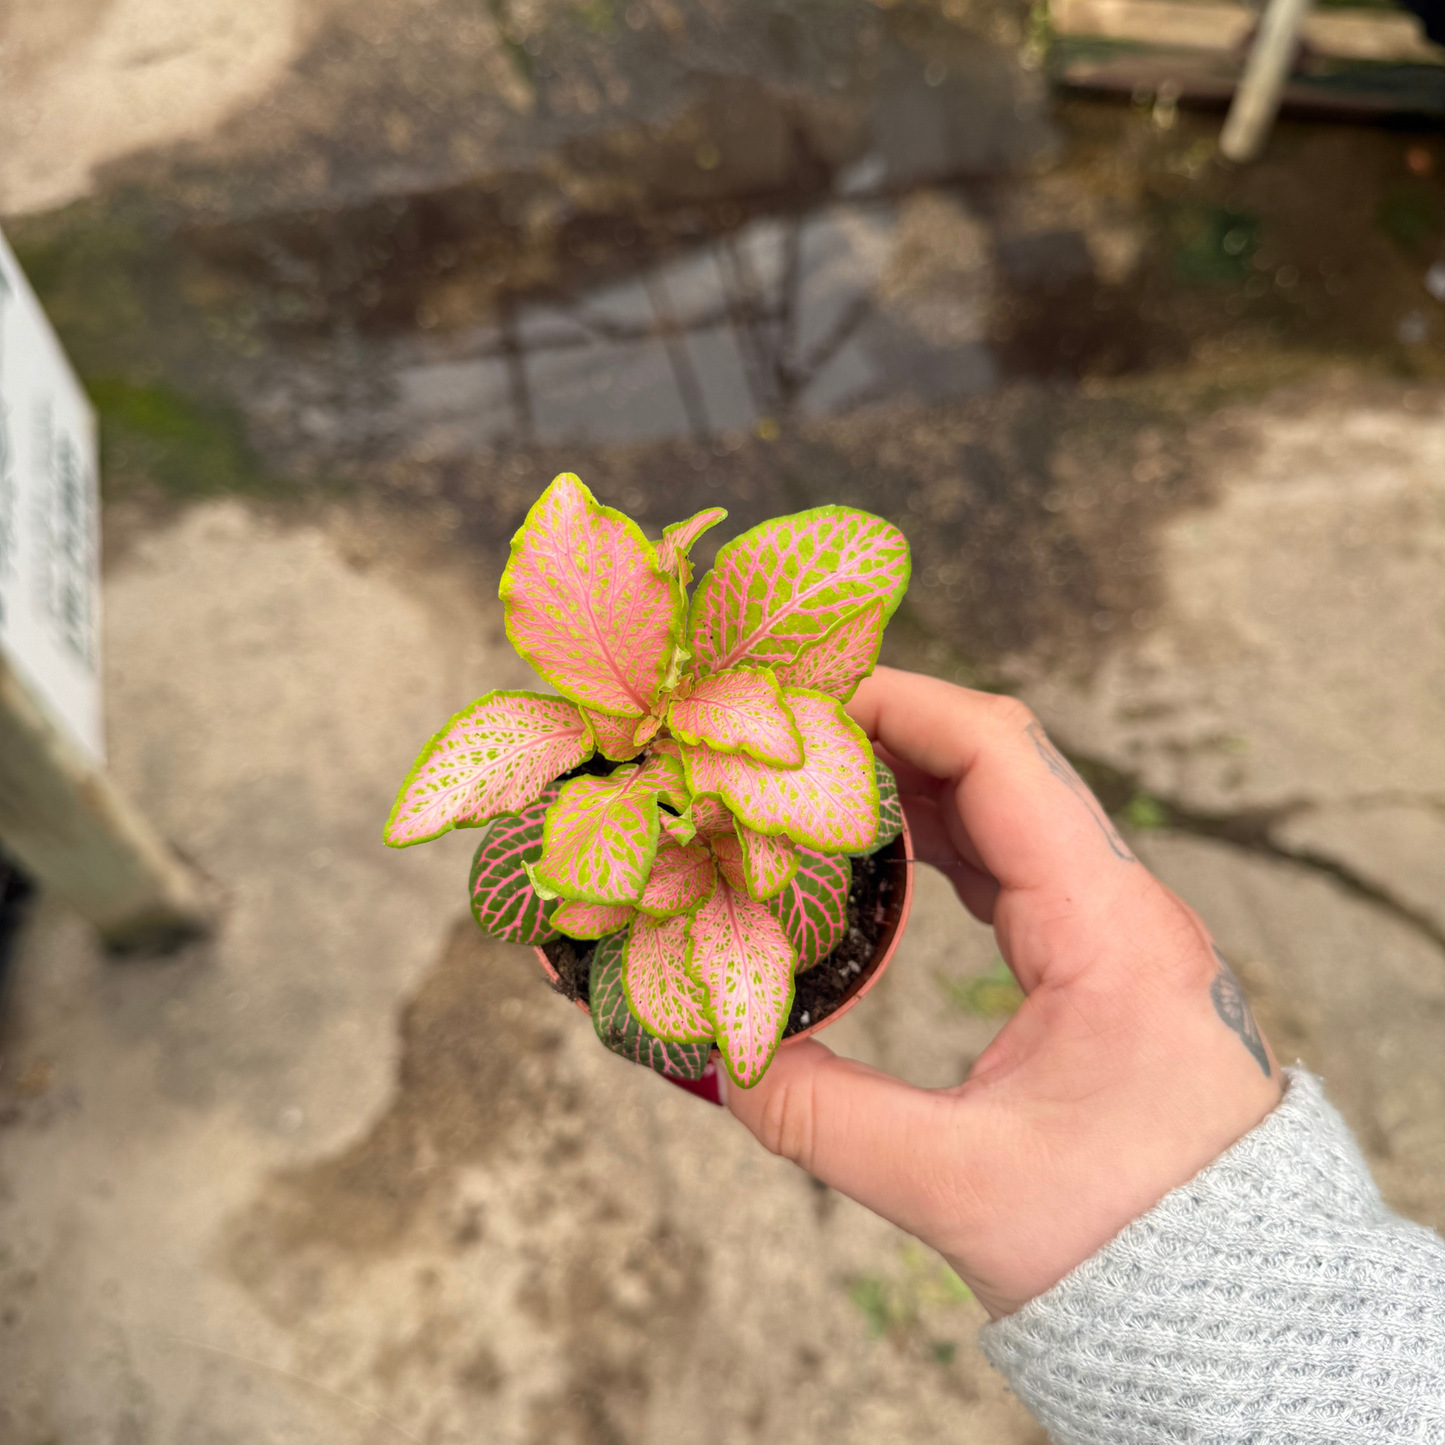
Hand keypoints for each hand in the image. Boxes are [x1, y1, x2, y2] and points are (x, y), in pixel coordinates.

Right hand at [728, 667, 1282, 1319]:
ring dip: (905, 779)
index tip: (799, 701)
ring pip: (1002, 805)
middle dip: (884, 730)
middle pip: (997, 760)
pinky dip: (933, 833)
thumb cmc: (1130, 1243)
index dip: (897, 705)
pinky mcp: (1095, 954)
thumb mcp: (956, 1184)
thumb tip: (710, 1053)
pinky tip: (871, 843)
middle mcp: (1120, 902)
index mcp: (1106, 928)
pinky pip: (1007, 858)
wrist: (1234, 1297)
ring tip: (807, 776)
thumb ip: (817, 1114)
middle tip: (778, 734)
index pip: (1001, 754)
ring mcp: (1112, 924)